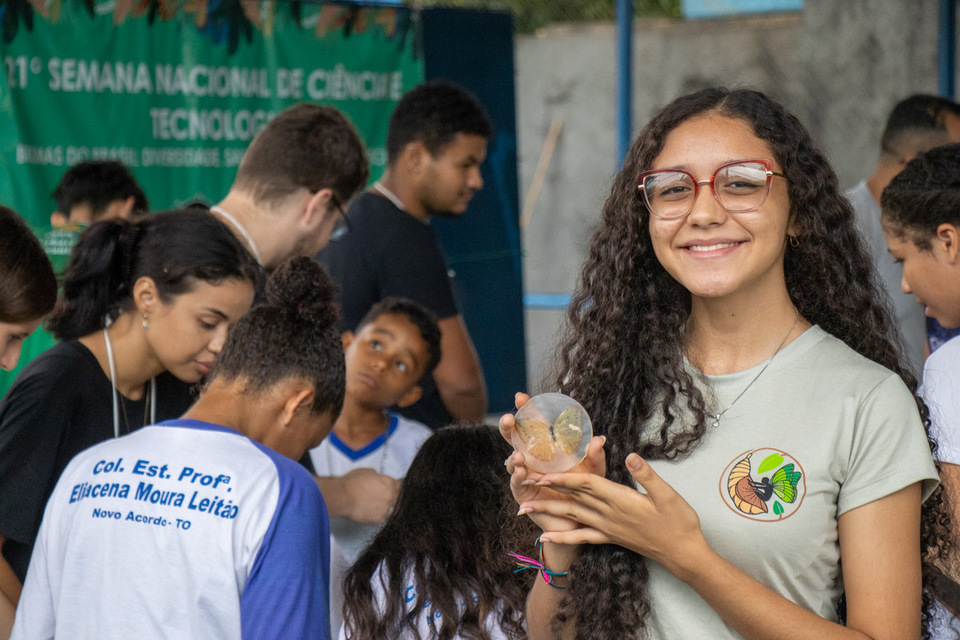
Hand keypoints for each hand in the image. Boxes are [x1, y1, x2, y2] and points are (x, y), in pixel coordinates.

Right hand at [338, 467, 400, 524]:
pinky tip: (367, 512)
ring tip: (372, 507)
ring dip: (383, 509)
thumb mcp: (367, 472)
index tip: (391, 490)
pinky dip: (375, 517)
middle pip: (397, 499)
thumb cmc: (352, 483)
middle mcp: (390, 496)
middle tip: (380, 499)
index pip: (400, 486)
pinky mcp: (378, 520)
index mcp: (389, 483)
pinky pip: (380, 519)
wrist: (343, 496)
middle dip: (390, 499)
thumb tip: (378, 479)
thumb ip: (377, 477)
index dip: (394, 488)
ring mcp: (385, 509)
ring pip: (389, 511)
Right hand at [499, 392, 606, 536]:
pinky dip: (517, 478)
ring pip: (512, 462)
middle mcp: (533, 459)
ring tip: (518, 456)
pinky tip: (520, 472)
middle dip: (509, 428)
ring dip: (513, 457)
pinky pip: (517, 484)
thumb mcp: (593, 473)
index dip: (527, 410)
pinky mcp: (524, 494)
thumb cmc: (585, 492)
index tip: (520, 397)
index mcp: (548, 449)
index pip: (534, 425)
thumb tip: (598, 440)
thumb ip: (595, 458)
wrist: (579, 521)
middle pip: (516, 439)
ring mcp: (526, 476)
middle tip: (508, 419)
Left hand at [518, 454, 707, 576]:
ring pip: (571, 516)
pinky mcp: (610, 537)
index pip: (586, 484)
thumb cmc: (678, 522)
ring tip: (524, 507)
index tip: (544, 471)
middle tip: (523, 480)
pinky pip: (581, 537)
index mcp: (620, 500)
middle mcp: (608, 515)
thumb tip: (630, 455)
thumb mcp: (668, 495)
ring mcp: (607, 528)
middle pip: (572, 498)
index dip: (564, 477)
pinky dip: (562, 537)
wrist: (682, 554)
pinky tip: (545, 539)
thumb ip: (647, 475)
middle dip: (547, 488)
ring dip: (547, 511)